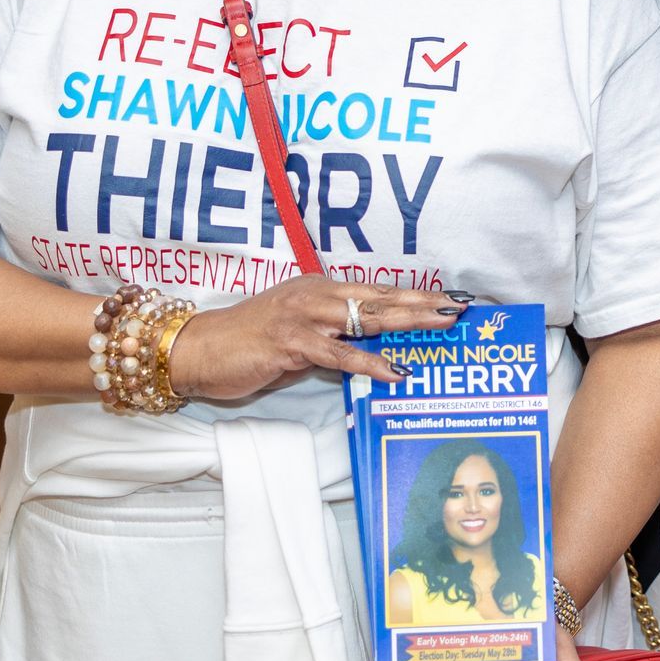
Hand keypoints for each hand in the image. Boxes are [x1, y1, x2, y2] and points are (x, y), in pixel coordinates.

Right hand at [168, 278, 463, 400]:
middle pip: (381, 297)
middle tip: (460, 307)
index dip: (416, 294)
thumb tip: (371, 348)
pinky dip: (370, 363)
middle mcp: (316, 294)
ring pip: (367, 317)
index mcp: (320, 288)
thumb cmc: (248, 343)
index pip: (378, 290)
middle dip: (423, 302)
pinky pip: (339, 354)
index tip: (450, 299)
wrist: (199, 349)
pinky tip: (395, 371)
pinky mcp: (292, 342)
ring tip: (442, 326)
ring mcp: (304, 316)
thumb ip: (333, 335)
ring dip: (407, 321)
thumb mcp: (299, 333)